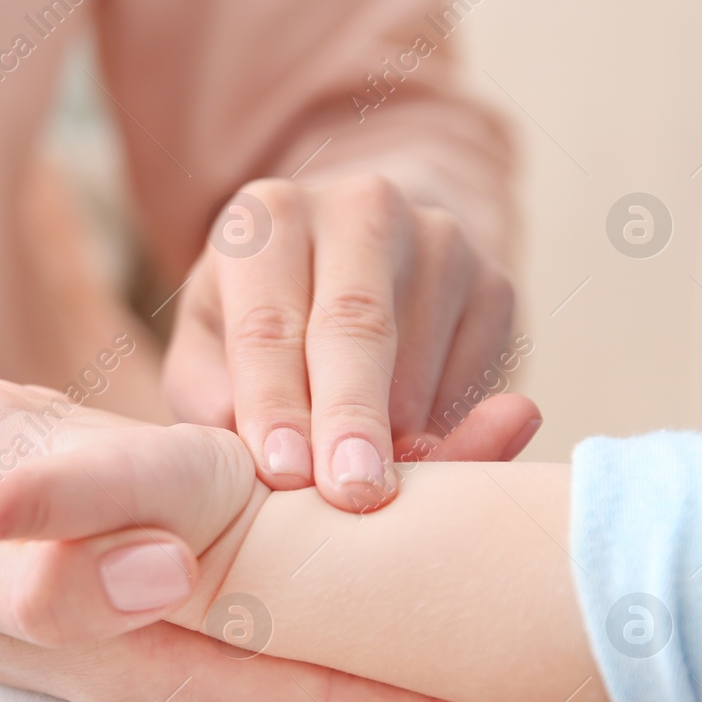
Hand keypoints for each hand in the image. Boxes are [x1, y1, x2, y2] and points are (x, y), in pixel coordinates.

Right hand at [0, 349, 558, 701]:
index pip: (303, 696)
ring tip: (500, 462)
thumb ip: (55, 583)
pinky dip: (338, 518)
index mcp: (142, 661)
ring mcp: (169, 603)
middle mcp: (174, 641)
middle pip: (335, 644)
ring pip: (313, 593)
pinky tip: (384, 468)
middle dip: (443, 625)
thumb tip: (177, 575)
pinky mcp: (157, 558)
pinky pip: (270, 555)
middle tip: (559, 583)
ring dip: (403, 548)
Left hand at [164, 174, 529, 510]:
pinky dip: (445, 432)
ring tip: (365, 489)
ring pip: (419, 360)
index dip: (275, 403)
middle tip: (351, 492)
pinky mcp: (493, 284)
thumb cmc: (259, 329)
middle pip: (356, 325)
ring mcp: (437, 240)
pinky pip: (475, 378)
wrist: (352, 269)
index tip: (283, 473)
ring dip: (397, 438)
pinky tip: (409, 452)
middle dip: (352, 417)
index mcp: (268, 218)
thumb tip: (270, 454)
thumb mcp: (208, 349)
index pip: (268, 324)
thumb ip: (212, 399)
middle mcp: (358, 209)